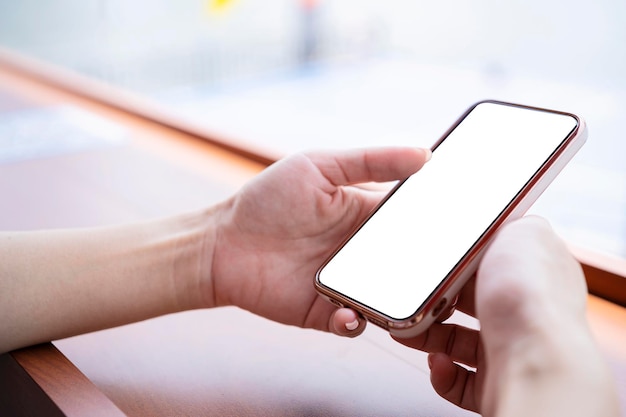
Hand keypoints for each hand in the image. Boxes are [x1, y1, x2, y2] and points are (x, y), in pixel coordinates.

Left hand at [208, 147, 430, 335]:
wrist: (222, 243)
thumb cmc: (268, 199)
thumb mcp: (319, 166)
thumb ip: (370, 161)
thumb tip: (424, 154)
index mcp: (366, 216)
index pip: (413, 222)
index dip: (437, 225)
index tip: (466, 228)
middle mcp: (362, 252)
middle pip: (408, 264)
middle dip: (428, 270)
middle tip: (450, 272)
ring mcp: (346, 284)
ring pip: (388, 299)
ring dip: (400, 301)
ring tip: (409, 300)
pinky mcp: (324, 311)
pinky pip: (351, 323)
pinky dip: (354, 321)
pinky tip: (349, 313)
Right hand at [393, 216, 619, 416]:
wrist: (533, 357)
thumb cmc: (530, 295)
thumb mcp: (525, 232)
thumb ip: (515, 224)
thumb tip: (506, 223)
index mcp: (531, 279)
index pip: (492, 265)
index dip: (459, 262)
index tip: (434, 261)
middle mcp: (523, 315)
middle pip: (468, 304)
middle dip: (434, 301)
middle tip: (411, 298)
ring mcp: (510, 352)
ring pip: (457, 343)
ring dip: (427, 336)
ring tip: (407, 331)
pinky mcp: (496, 385)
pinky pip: (459, 381)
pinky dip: (442, 372)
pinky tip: (438, 362)